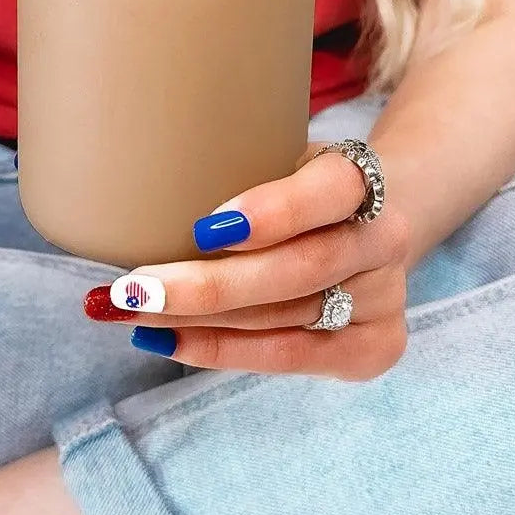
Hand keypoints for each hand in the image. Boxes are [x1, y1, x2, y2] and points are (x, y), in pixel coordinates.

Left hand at [84, 144, 410, 380]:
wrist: (366, 227)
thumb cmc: (298, 188)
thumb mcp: (282, 157)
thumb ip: (240, 169)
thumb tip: (141, 195)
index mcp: (364, 179)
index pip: (331, 191)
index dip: (273, 212)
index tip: (203, 227)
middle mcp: (383, 240)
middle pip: (297, 270)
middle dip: (208, 285)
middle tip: (133, 287)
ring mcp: (384, 300)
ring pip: (283, 320)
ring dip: (197, 321)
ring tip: (131, 312)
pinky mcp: (372, 349)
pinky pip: (288, 357)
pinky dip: (222, 350)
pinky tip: (169, 341)